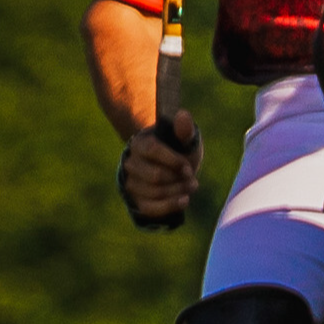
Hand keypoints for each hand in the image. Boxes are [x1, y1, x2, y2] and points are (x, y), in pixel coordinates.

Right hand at [119, 110, 201, 230]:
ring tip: (191, 186)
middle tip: (192, 178)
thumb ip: (184, 130)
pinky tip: (184, 200)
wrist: (172, 170)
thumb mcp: (185, 139)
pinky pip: (150, 208)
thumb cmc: (179, 151)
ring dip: (178, 191)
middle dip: (178, 180)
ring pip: (154, 192)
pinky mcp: (136, 201)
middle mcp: (131, 163)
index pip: (152, 151)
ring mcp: (131, 183)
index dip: (173, 160)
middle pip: (155, 176)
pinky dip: (169, 206)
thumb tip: (183, 115)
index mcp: (140, 144)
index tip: (188, 166)